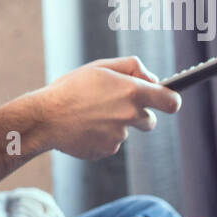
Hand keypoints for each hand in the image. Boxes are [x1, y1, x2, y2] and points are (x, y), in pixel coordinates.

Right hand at [35, 55, 182, 160]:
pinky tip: (84, 128)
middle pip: (150, 121)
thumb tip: (152, 79)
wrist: (44, 119)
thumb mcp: (101, 66)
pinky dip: (101, 137)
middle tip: (114, 107)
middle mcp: (130, 115)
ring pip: (126, 132)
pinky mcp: (106, 150)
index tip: (166, 101)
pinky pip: (110, 144)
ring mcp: (119, 136)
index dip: (171, 101)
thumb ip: (132, 67)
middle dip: (138, 115)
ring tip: (89, 116)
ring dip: (114, 125)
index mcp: (132, 92)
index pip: (171, 102)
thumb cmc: (70, 89)